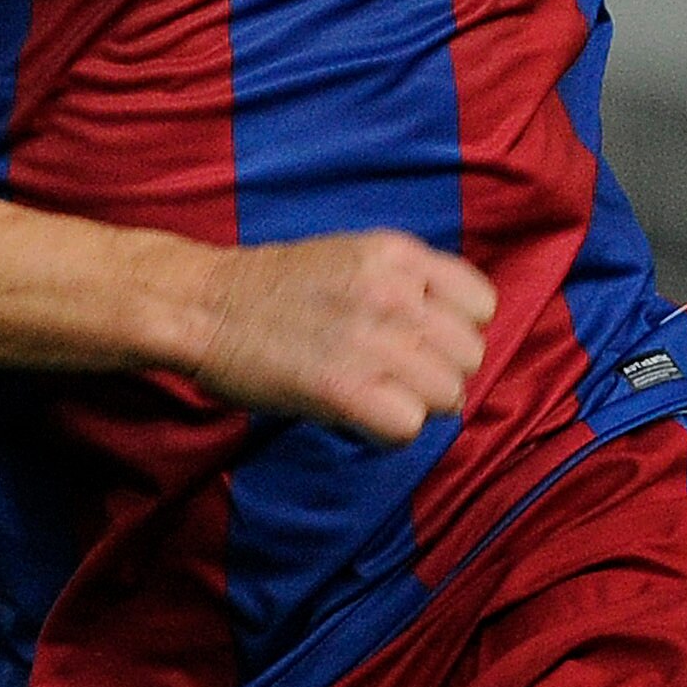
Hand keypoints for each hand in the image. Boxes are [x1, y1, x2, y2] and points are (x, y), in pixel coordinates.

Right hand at [185, 231, 497, 444]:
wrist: (203, 306)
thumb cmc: (276, 289)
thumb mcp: (355, 258)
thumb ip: (409, 284)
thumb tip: (455, 333)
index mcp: (399, 254)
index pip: (482, 304)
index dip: (458, 331)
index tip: (424, 343)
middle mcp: (394, 291)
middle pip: (470, 356)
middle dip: (440, 374)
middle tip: (395, 378)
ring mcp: (371, 339)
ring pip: (447, 394)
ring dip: (416, 406)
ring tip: (375, 397)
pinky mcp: (343, 388)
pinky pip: (409, 426)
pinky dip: (389, 432)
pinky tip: (359, 418)